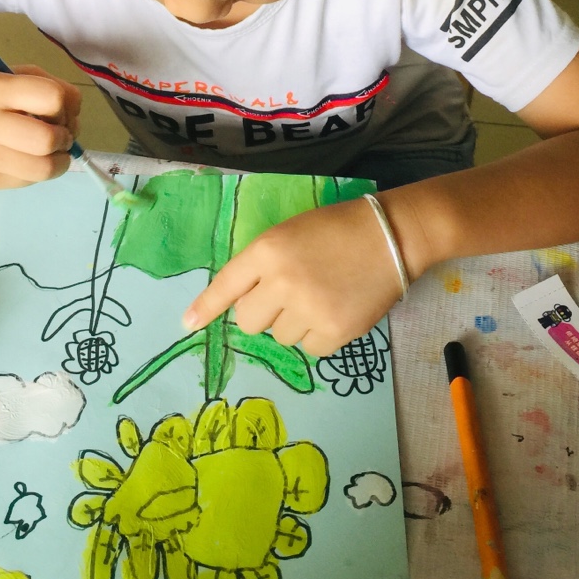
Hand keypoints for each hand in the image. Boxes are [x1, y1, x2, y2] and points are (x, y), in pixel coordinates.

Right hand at [0, 64, 80, 187]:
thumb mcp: (3, 74)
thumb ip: (43, 85)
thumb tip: (75, 112)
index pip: (51, 98)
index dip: (67, 104)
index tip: (61, 108)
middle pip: (48, 139)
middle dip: (66, 137)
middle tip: (60, 133)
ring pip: (43, 169)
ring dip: (60, 160)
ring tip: (52, 151)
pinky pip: (28, 181)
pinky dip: (38, 170)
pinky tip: (28, 158)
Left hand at [183, 195, 404, 356]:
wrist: (391, 236)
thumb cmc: (336, 230)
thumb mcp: (290, 234)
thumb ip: (261, 264)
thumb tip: (235, 304)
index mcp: (268, 250)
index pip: (226, 284)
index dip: (205, 307)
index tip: (186, 325)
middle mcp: (282, 281)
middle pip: (248, 321)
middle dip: (262, 313)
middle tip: (288, 296)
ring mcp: (309, 309)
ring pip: (279, 337)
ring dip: (293, 324)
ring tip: (320, 297)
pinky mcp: (335, 331)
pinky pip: (309, 349)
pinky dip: (319, 335)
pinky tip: (335, 310)